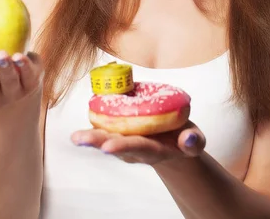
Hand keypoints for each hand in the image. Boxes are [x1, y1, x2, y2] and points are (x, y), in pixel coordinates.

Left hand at [71, 120, 205, 165]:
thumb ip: (193, 141)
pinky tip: (83, 118)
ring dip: (91, 137)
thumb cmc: (184, 138)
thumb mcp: (195, 141)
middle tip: (79, 139)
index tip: (107, 147)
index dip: (123, 146)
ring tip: (75, 137)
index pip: (137, 147)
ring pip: (107, 138)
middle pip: (115, 145)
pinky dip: (95, 123)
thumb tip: (189, 139)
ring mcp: (128, 142)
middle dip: (98, 142)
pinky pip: (107, 127)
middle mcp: (136, 148)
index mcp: (154, 150)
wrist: (175, 144)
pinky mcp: (123, 131)